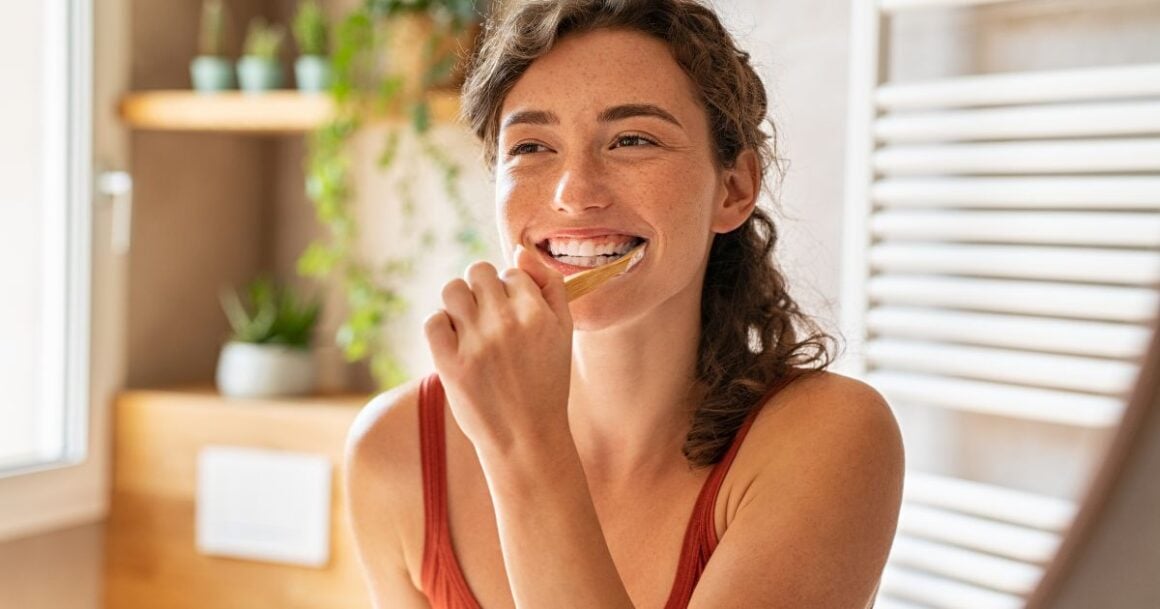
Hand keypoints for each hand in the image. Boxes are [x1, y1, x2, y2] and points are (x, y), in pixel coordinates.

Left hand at [424, 245, 573, 454]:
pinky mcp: (450, 364)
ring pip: (452, 290)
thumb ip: (550, 286)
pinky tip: (455, 343)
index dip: (510, 290)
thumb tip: (519, 250)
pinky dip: (441, 327)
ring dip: (458, 303)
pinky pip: (433, 321)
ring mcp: (476, 344)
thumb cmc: (546, 383)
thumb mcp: (564, 332)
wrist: (527, 438)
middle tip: (488, 318)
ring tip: (469, 326)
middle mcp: (506, 323)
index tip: (512, 316)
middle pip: (478, 271)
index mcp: (537, 313)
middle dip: (482, 289)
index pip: (511, 272)